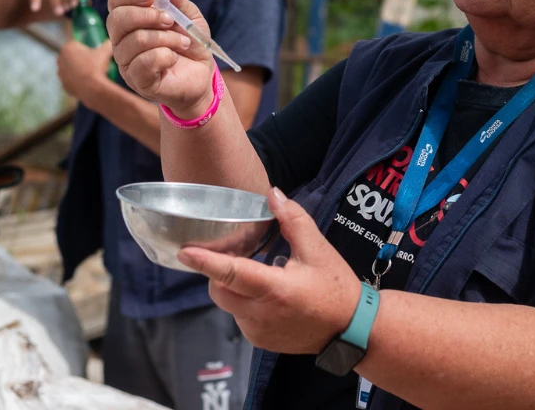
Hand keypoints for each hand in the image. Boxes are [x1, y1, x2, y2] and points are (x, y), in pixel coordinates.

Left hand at [57, 40, 112, 101]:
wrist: (94, 89)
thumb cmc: (97, 67)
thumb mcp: (105, 51)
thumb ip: (107, 43)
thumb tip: (110, 41)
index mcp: (67, 48)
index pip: (77, 44)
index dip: (86, 47)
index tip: (94, 52)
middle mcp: (60, 60)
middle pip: (72, 56)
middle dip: (81, 58)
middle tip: (93, 63)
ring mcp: (61, 74)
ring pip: (71, 69)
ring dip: (78, 70)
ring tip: (91, 73)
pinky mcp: (64, 86)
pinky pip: (72, 81)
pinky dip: (78, 82)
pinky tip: (87, 82)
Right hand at [106, 0, 215, 117]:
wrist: (202, 75)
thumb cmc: (190, 43)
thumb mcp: (189, 17)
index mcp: (130, 20)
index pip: (115, 0)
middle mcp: (122, 40)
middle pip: (117, 20)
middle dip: (148, 16)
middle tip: (171, 21)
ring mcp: (127, 62)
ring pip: (135, 41)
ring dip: (166, 38)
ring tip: (182, 43)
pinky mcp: (138, 81)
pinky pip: (144, 63)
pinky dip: (165, 56)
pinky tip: (174, 58)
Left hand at [178, 187, 361, 354]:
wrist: (350, 329)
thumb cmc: (335, 287)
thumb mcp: (318, 249)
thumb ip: (293, 220)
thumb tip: (272, 194)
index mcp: (274, 290)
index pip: (231, 273)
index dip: (205, 262)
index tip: (184, 251)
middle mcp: (260, 315)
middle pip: (220, 289)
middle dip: (220, 272)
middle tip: (237, 256)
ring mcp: (257, 332)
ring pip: (228, 304)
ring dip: (234, 287)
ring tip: (260, 275)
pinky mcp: (259, 341)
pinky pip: (239, 317)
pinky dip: (244, 303)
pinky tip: (267, 296)